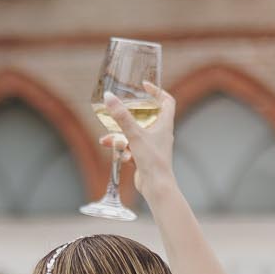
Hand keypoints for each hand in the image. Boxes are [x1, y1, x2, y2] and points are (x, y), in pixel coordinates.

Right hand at [98, 81, 177, 206]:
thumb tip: (109, 97)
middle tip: (119, 110)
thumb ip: (121, 116)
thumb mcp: (134, 135)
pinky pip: (131, 148)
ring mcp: (153, 146)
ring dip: (120, 136)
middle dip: (130, 115)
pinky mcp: (145, 158)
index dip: (157, 91)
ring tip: (107, 140)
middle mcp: (161, 134)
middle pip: (147, 116)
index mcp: (165, 124)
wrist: (156, 187)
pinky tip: (116, 154)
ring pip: (135, 134)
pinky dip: (122, 149)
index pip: (167, 101)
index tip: (145, 86)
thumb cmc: (152, 160)